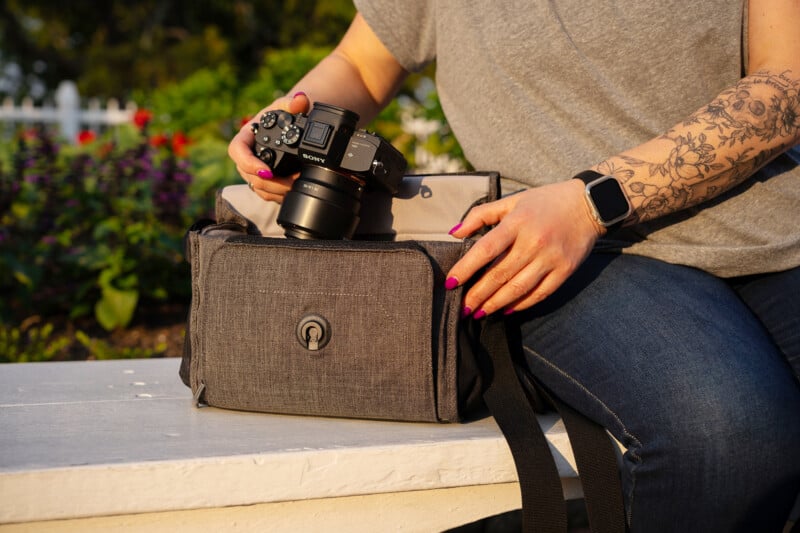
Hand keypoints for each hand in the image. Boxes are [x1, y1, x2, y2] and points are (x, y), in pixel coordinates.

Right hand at [228, 92, 310, 202]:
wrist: (290, 125)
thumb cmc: (282, 115)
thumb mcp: (286, 107)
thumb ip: (292, 103)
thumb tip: (301, 100)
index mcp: (246, 137)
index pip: (237, 151)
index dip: (249, 163)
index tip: (267, 171)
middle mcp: (246, 155)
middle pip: (249, 175)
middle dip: (272, 182)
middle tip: (293, 181)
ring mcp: (252, 170)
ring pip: (258, 188)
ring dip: (277, 190)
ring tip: (296, 185)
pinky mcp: (262, 181)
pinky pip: (265, 194)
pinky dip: (279, 195)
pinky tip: (293, 191)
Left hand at [446, 179, 603, 316]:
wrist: (590, 203)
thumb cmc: (546, 201)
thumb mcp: (512, 200)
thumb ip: (481, 215)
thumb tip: (454, 233)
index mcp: (517, 222)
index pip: (485, 250)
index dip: (465, 268)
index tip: (450, 283)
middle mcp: (533, 241)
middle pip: (499, 274)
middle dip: (477, 294)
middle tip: (462, 308)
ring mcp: (551, 258)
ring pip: (517, 288)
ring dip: (495, 304)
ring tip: (479, 313)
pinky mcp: (565, 270)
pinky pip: (540, 293)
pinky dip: (521, 304)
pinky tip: (506, 310)